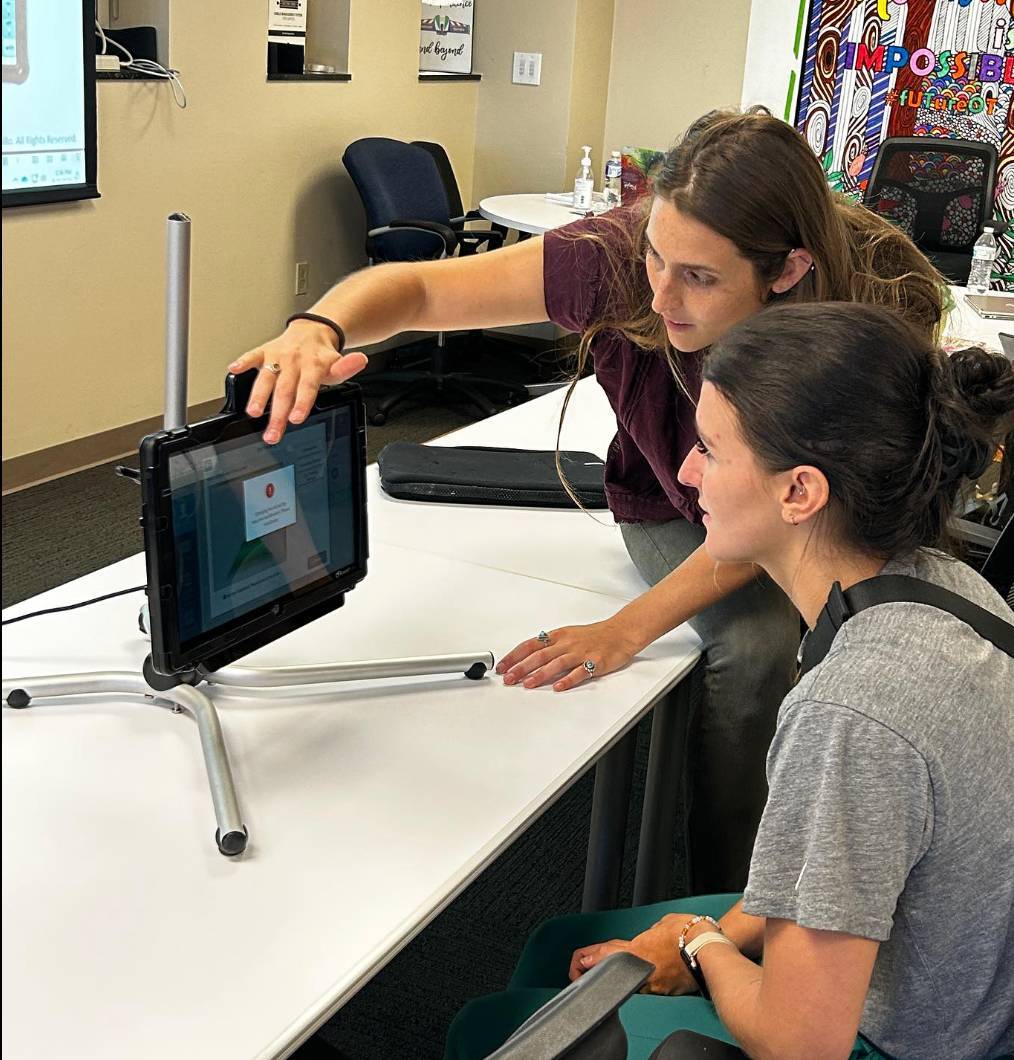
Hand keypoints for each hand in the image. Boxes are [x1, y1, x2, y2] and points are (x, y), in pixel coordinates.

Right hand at [228, 320, 368, 443]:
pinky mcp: (264, 351)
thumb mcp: (338, 364)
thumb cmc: (322, 356)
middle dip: (277, 413)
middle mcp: (294, 360)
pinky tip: (234, 370)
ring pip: (266, 377)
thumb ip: (346, 368)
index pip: (307, 387)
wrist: (312, 330)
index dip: (302, 403)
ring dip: (258, 395)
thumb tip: (361, 360)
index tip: (295, 418)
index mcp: (313, 365)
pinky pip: (252, 355)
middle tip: (273, 432)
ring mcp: (278, 356)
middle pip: (285, 389)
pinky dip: (243, 362)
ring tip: (254, 412)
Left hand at [496, 618, 641, 691]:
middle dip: (522, 667)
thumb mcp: (567, 635)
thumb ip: (548, 646)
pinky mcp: (595, 662)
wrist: (621, 632)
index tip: (502, 666)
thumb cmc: (594, 635)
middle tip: (508, 678)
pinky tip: (558, 687)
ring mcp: (581, 653)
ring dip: (540, 674)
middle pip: (540, 655)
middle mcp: (567, 643)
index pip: (530, 645)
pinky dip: (568, 680)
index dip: (514, 656)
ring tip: (527, 684)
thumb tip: (526, 657)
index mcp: (558, 636)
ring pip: (556, 663)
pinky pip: (580, 672)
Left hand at [569, 915, 697, 995]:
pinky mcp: (670, 991)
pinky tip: (654, 973)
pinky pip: (654, 985)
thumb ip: (651, 932)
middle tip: (588, 966)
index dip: (593, 957)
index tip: (581, 959)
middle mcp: (645, 970)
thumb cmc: (690, 931)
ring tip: (623, 967)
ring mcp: (657, 984)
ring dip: (629, 973)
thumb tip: (650, 935)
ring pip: (635, 979)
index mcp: (639, 949)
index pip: (609, 954)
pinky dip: (651, 979)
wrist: (710, 949)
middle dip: (602, 967)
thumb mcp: (664, 922)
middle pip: (617, 970)